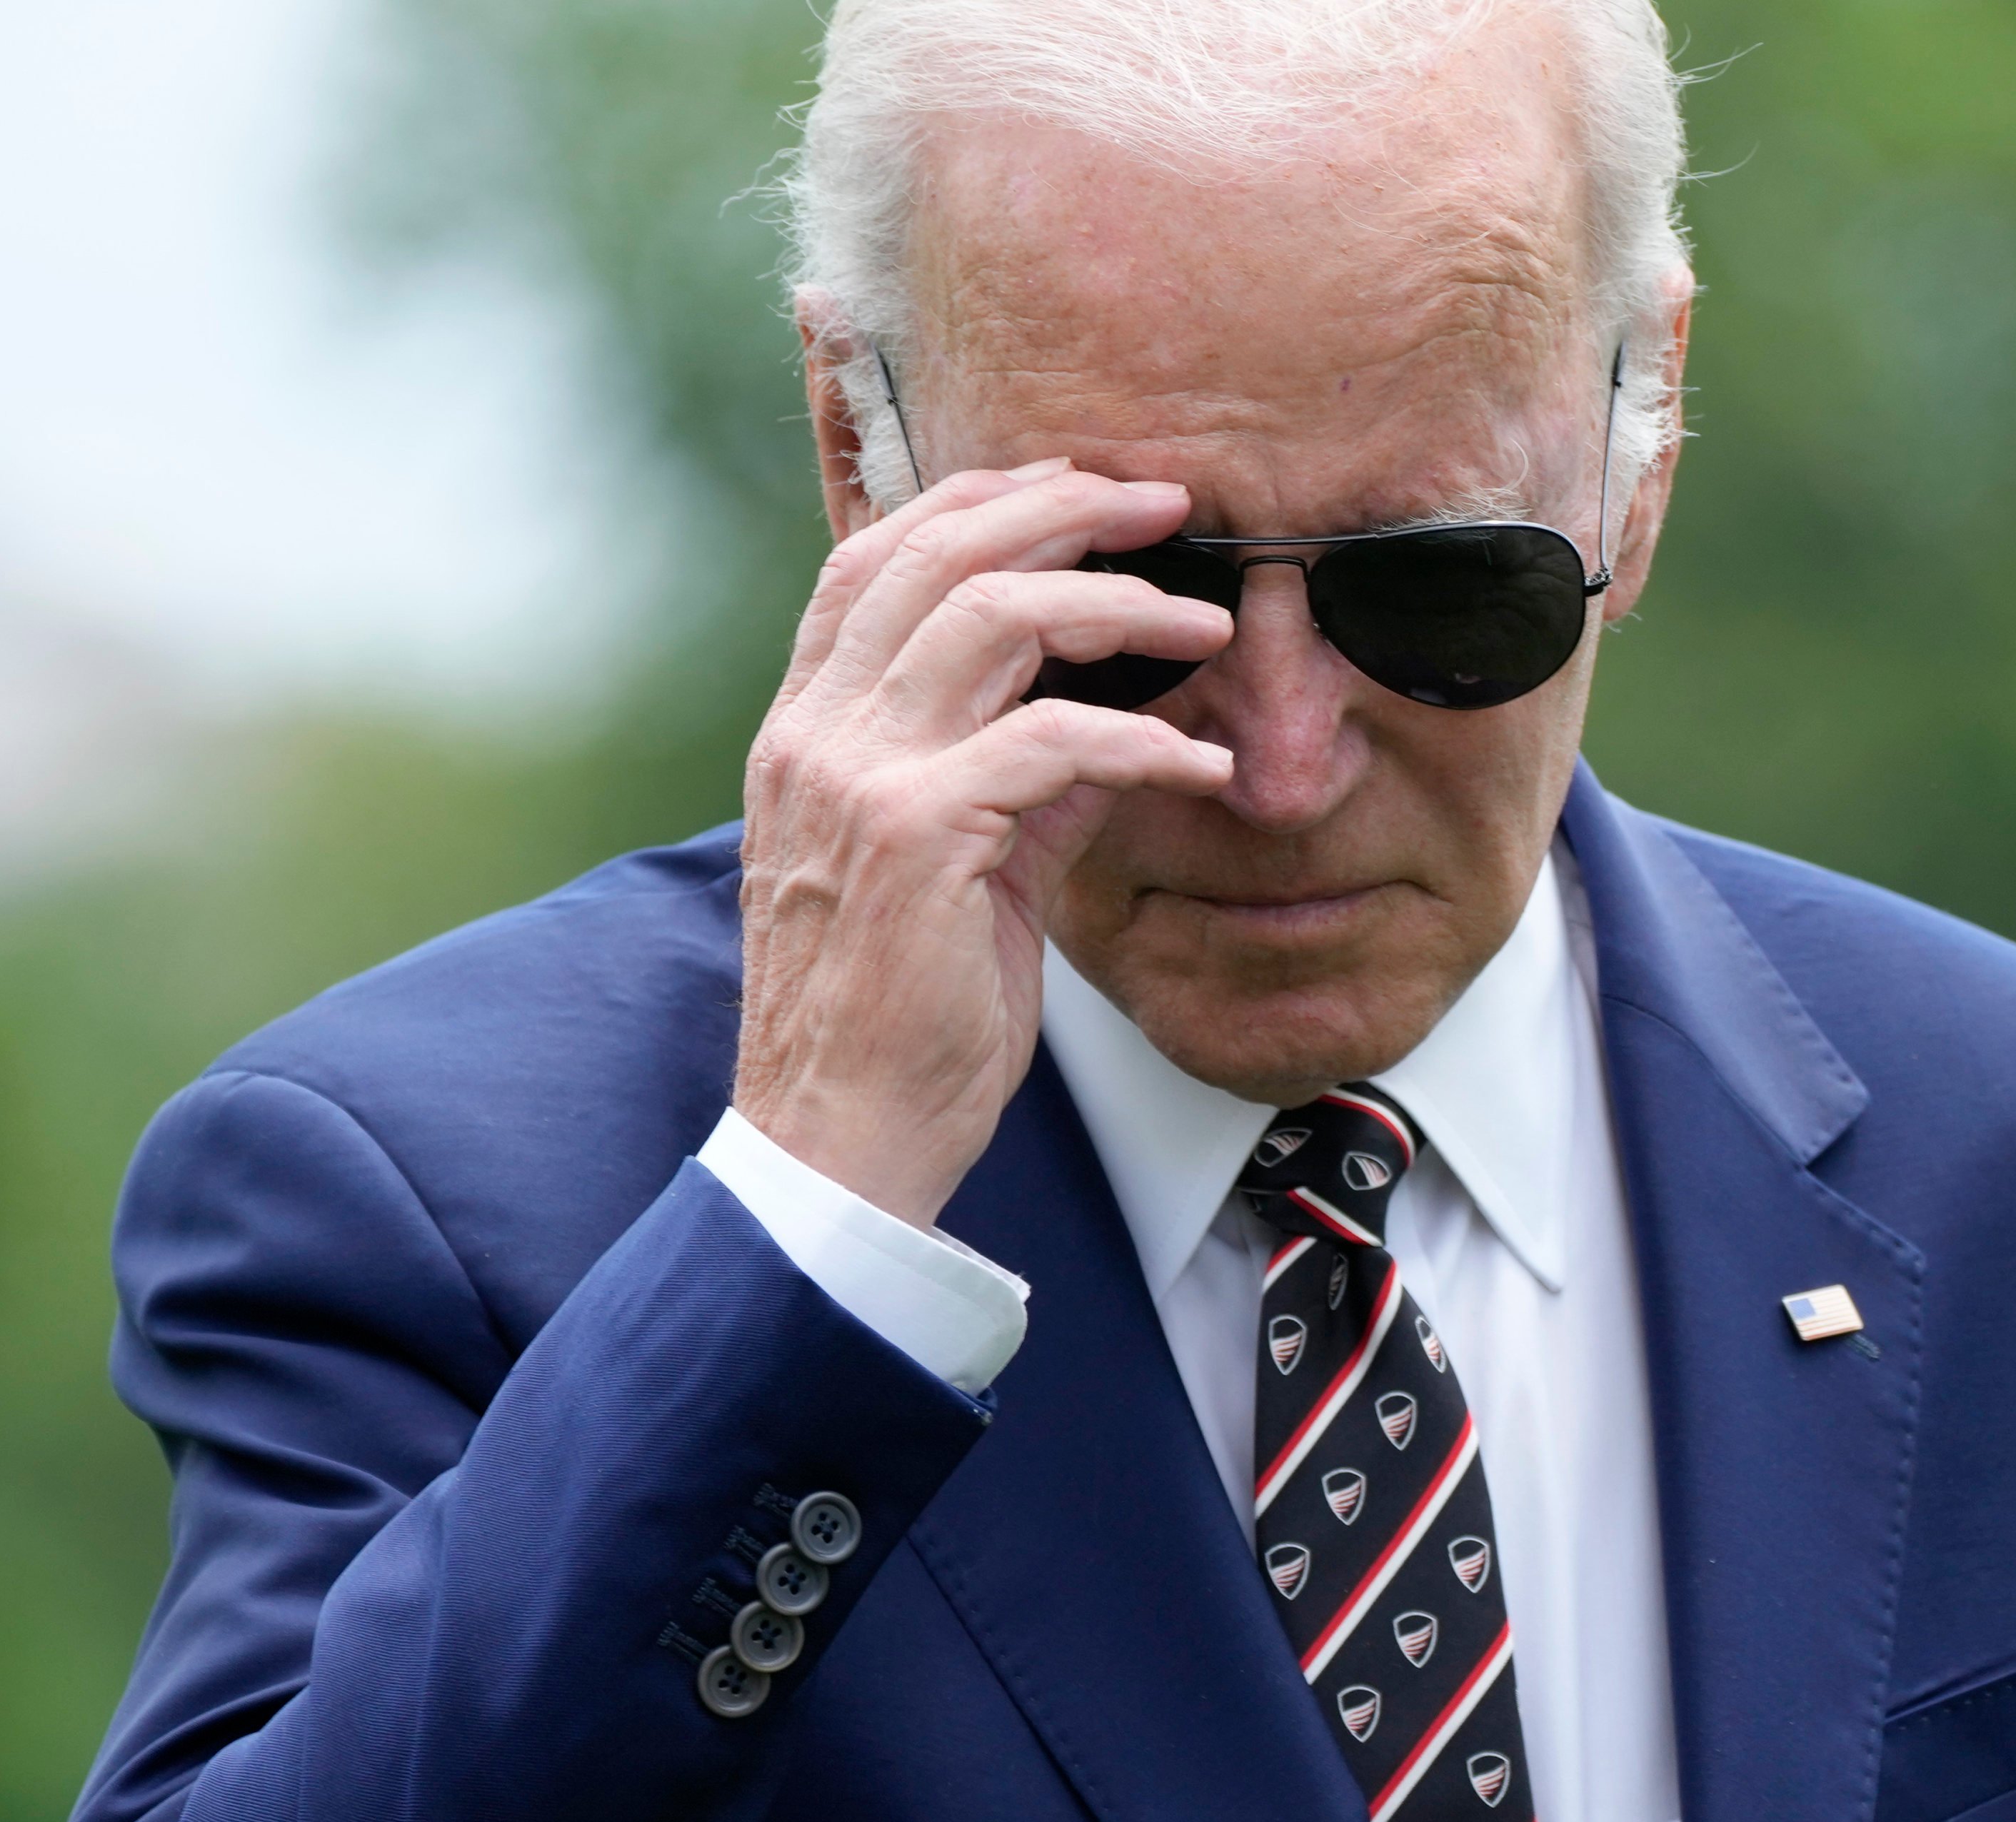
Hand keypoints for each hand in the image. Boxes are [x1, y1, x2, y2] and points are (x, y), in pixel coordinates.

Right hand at [735, 460, 1235, 1225]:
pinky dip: (1141, 740)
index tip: (1081, 490)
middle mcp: (815, 735)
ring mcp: (856, 778)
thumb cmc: (897, 1018)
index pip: (877, 560)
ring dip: (1117, 601)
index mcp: (808, 733)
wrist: (840, 1137)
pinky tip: (1202, 768)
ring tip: (1207, 619)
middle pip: (932, 554)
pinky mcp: (916, 835)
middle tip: (1166, 503)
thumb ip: (1021, 786)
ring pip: (989, 616)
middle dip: (1060, 509)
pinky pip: (1050, 739)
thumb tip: (1117, 726)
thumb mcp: (960, 874)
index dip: (979, 502)